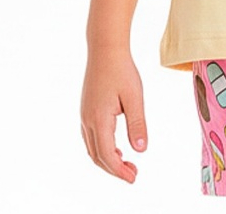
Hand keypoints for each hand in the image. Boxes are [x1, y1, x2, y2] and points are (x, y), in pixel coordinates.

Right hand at [80, 45, 147, 183]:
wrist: (105, 49)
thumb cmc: (121, 70)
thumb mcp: (134, 97)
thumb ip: (137, 124)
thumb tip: (141, 150)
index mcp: (99, 120)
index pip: (107, 155)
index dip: (120, 171)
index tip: (134, 177)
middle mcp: (87, 121)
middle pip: (97, 156)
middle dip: (114, 169)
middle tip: (133, 174)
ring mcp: (85, 115)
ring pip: (92, 148)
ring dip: (107, 160)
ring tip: (126, 164)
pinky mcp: (87, 109)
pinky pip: (91, 137)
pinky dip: (102, 148)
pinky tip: (116, 146)